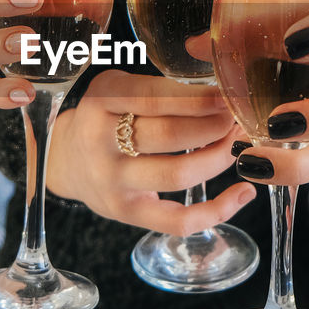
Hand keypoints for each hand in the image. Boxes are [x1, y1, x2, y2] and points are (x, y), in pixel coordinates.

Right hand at [47, 70, 256, 234]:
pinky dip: (217, 211)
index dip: (199, 98)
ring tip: (235, 143)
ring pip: (178, 174)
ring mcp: (113, 181)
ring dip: (219, 158)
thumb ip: (159, 87)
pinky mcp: (127, 212)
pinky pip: (178, 220)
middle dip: (214, 125)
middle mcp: (101, 142)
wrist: (66, 160)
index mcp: (101, 100)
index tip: (228, 96)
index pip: (155, 98)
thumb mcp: (118, 88)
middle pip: (170, 135)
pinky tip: (241, 193)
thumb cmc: (105, 117)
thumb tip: (223, 90)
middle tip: (237, 117)